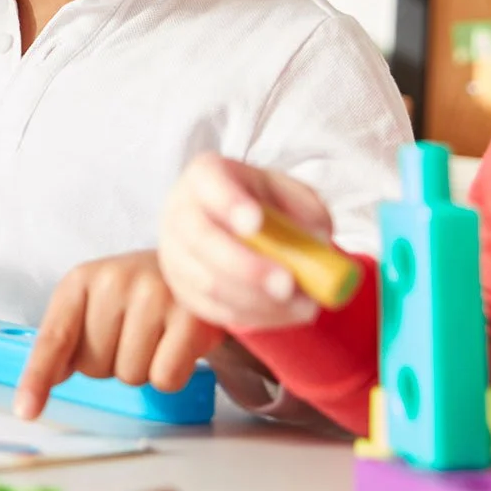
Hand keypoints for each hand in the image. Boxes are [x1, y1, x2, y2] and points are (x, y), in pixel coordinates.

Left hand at [15, 250, 223, 419]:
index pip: (54, 337)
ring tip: (158, 335)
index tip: (26, 410)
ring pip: (130, 376)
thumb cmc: (138, 297)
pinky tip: (179, 343)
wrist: (197, 274)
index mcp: (82, 279)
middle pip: (93, 367)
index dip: (38, 377)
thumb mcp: (95, 304)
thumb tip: (46, 382)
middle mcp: (114, 280)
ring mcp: (155, 294)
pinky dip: (172, 372)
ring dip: (143, 367)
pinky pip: (165, 378)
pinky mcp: (191, 317)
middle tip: (133, 332)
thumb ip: (68, 339)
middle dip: (110, 362)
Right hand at [158, 154, 332, 330]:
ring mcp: (175, 253)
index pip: (209, 182)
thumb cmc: (265, 205)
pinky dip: (254, 316)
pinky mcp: (182, 289)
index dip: (230, 203)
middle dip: (248, 267)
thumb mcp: (290, 192)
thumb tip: (315, 238)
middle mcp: (181, 211)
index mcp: (207, 174)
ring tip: (303, 304)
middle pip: (202, 240)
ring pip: (209, 283)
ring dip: (259, 300)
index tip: (256, 223)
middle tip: (288, 284)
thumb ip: (306, 208)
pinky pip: (214, 310)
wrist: (236, 229)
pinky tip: (285, 312)